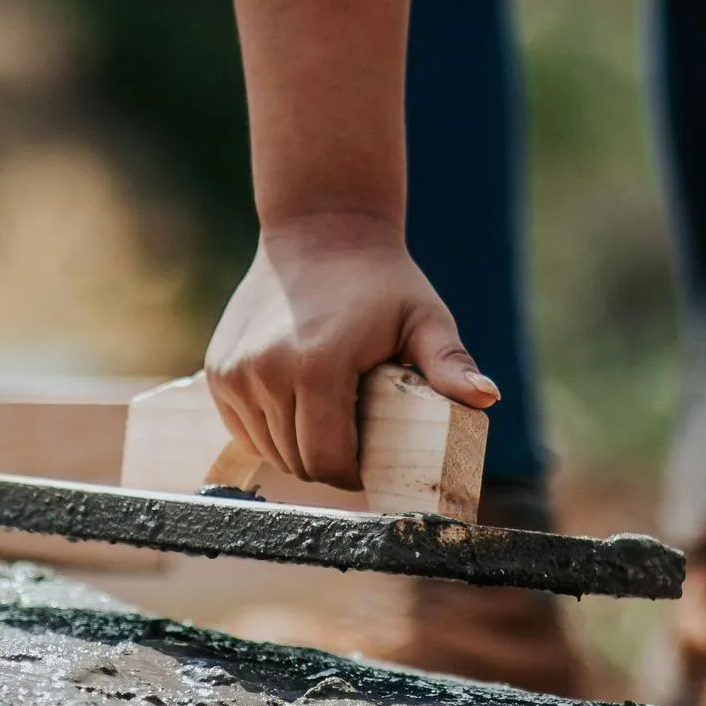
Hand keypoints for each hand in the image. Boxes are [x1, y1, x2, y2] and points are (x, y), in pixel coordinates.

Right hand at [203, 215, 495, 489]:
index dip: (353, 475)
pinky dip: (269, 432)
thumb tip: (486, 397)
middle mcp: (266, 372)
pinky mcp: (218, 372)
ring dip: (297, 449)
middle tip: (354, 443)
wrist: (318, 231)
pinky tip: (295, 407)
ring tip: (326, 421)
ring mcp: (235, 373)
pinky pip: (244, 429)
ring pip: (269, 450)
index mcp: (318, 367)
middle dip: (327, 464)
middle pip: (298, 461)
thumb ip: (449, 363)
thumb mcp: (424, 319)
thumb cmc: (381, 281)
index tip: (370, 463)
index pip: (328, 460)